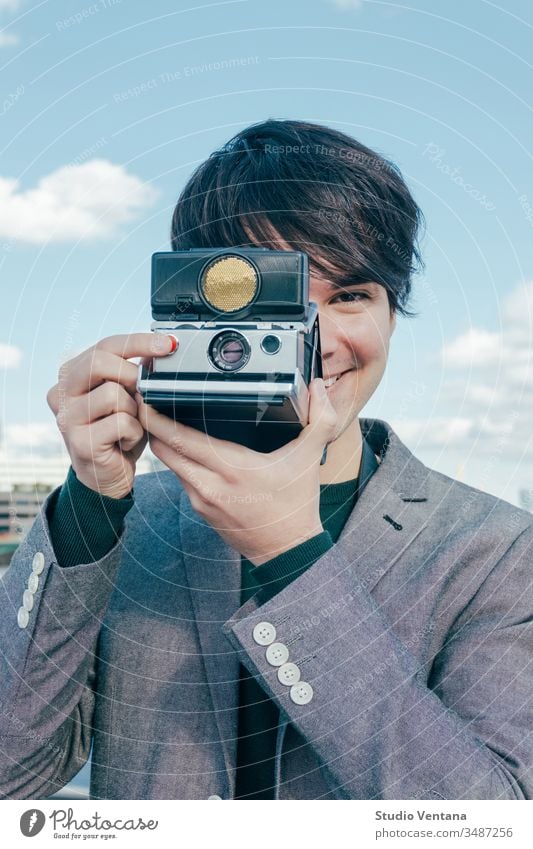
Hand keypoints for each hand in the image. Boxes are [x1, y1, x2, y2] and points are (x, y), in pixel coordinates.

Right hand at [47, 333, 176, 498]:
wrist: (107, 476)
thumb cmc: (119, 432)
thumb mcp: (130, 396)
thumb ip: (137, 372)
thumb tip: (161, 348)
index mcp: (71, 374)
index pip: (106, 345)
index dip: (140, 342)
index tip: (170, 344)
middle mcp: (60, 392)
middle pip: (100, 361)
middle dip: (132, 374)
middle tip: (144, 392)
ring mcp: (67, 418)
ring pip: (113, 394)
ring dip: (134, 411)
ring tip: (130, 425)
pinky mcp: (79, 442)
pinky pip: (121, 423)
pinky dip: (134, 432)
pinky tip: (125, 442)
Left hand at [137, 378, 337, 563]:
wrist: (287, 553)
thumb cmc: (295, 507)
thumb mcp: (310, 460)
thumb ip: (320, 420)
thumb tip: (319, 388)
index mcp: (232, 468)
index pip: (180, 439)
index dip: (158, 417)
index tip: (147, 398)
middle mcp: (209, 485)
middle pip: (163, 450)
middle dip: (152, 426)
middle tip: (149, 403)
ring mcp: (201, 500)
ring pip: (171, 465)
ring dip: (166, 445)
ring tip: (165, 421)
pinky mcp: (200, 511)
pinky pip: (182, 480)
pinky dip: (180, 464)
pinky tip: (187, 451)